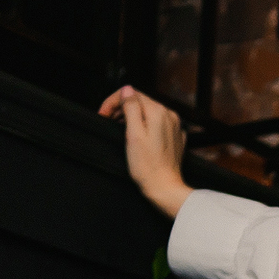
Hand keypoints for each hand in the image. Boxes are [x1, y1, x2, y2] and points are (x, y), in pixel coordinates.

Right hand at [97, 85, 193, 219]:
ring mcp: (175, 127)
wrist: (165, 188)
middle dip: (122, 108)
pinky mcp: (175, 138)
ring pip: (149, 112)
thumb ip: (131, 108)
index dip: (114, 102)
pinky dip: (144, 125)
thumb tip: (127, 90)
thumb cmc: (147, 166)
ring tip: (119, 127)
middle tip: (108, 121)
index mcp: (158, 112)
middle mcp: (170, 116)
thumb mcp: (133, 134)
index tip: (103, 114)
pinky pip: (157, 124)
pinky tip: (136, 136)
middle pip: (141, 102)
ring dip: (131, 116)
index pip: (132, 94)